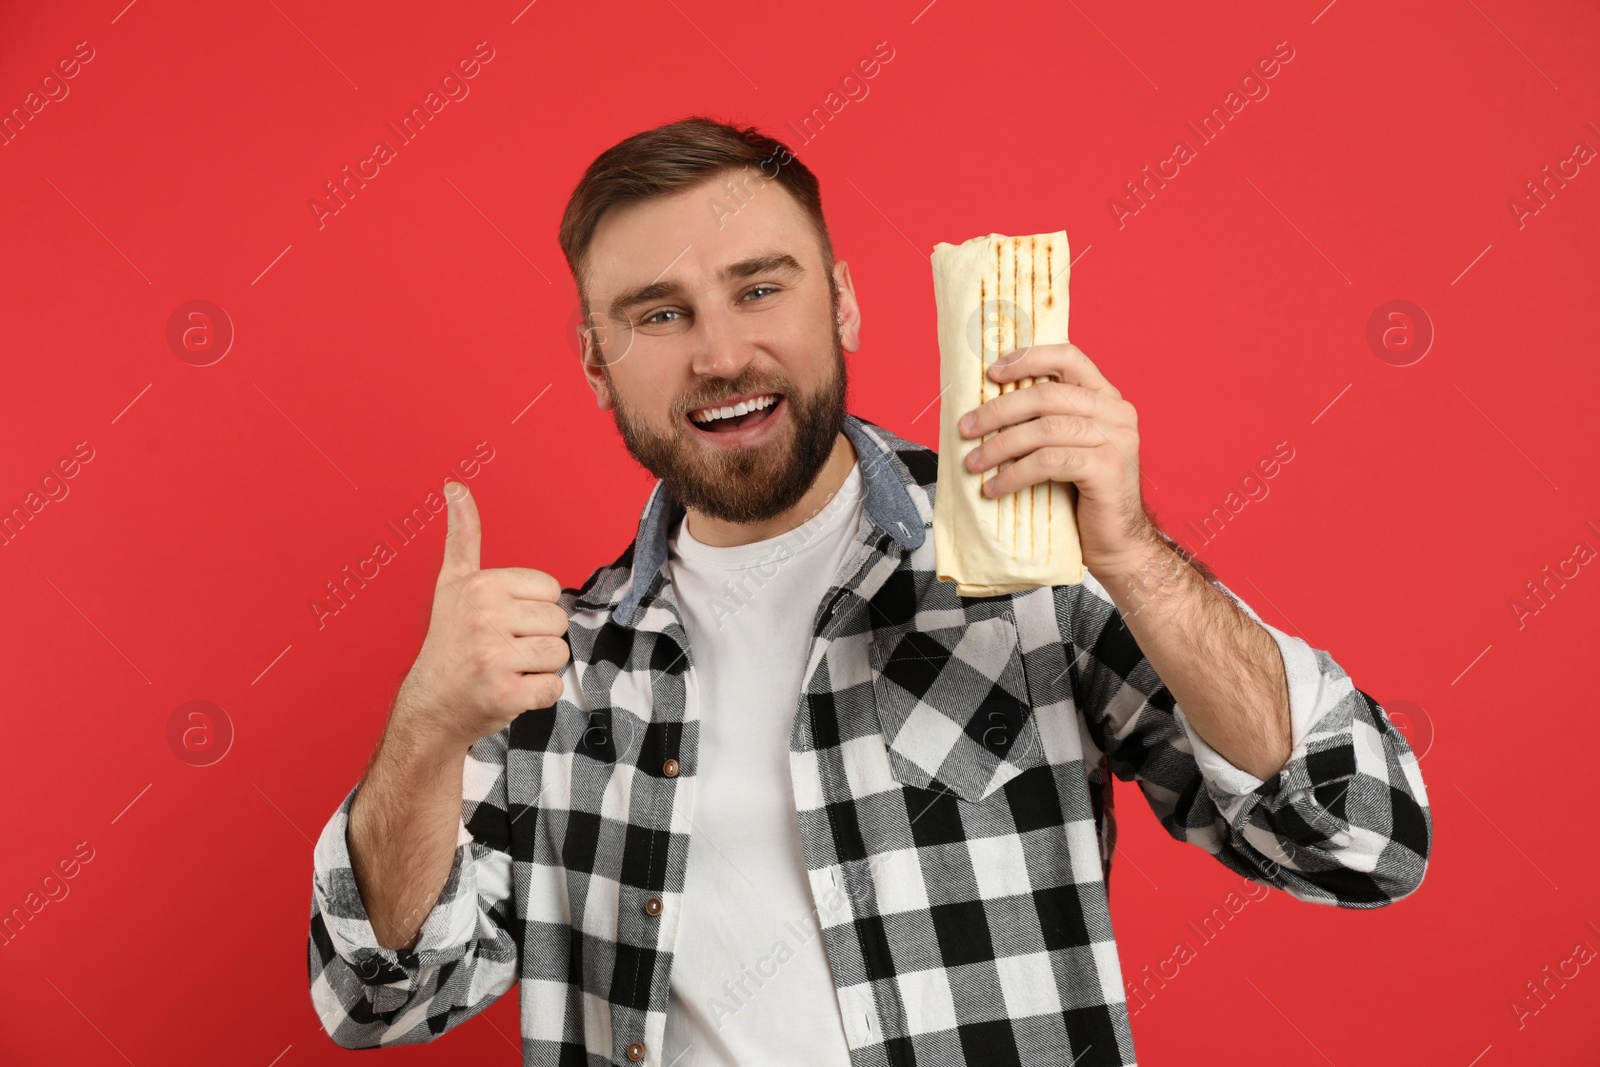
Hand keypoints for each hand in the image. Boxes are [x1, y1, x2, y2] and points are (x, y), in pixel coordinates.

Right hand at [391, 482, 569, 750]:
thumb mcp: (453, 582)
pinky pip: (553, 688)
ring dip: (539, 667)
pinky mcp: (504, 693)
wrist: (431, 705)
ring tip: (506, 669)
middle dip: (538, 639)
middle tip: (502, 649)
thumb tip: (456, 486)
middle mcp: (484, 617)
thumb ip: (463, 535)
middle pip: (558, 622)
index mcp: (481, 585)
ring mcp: (493, 657)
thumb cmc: (450, 642)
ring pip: (560, 654)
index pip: (550, 590)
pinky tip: (510, 691)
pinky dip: (538, 695)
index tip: (501, 622)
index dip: (533, 609)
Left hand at [956, 342, 1156, 576]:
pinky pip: (1049, 462)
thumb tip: (986, 411)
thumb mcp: (1065, 448)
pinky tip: (994, 488)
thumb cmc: (1083, 496)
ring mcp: (1116, 439)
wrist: (1116, 543)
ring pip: (1045, 429)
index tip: (991, 374)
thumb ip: (1045, 422)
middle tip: (966, 428)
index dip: (1028, 358)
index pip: (1068, 358)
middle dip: (999, 410)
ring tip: (973, 463)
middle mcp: (1116, 411)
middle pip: (1047, 394)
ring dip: (1000, 445)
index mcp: (1106, 398)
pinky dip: (1015, 474)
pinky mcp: (1107, 468)